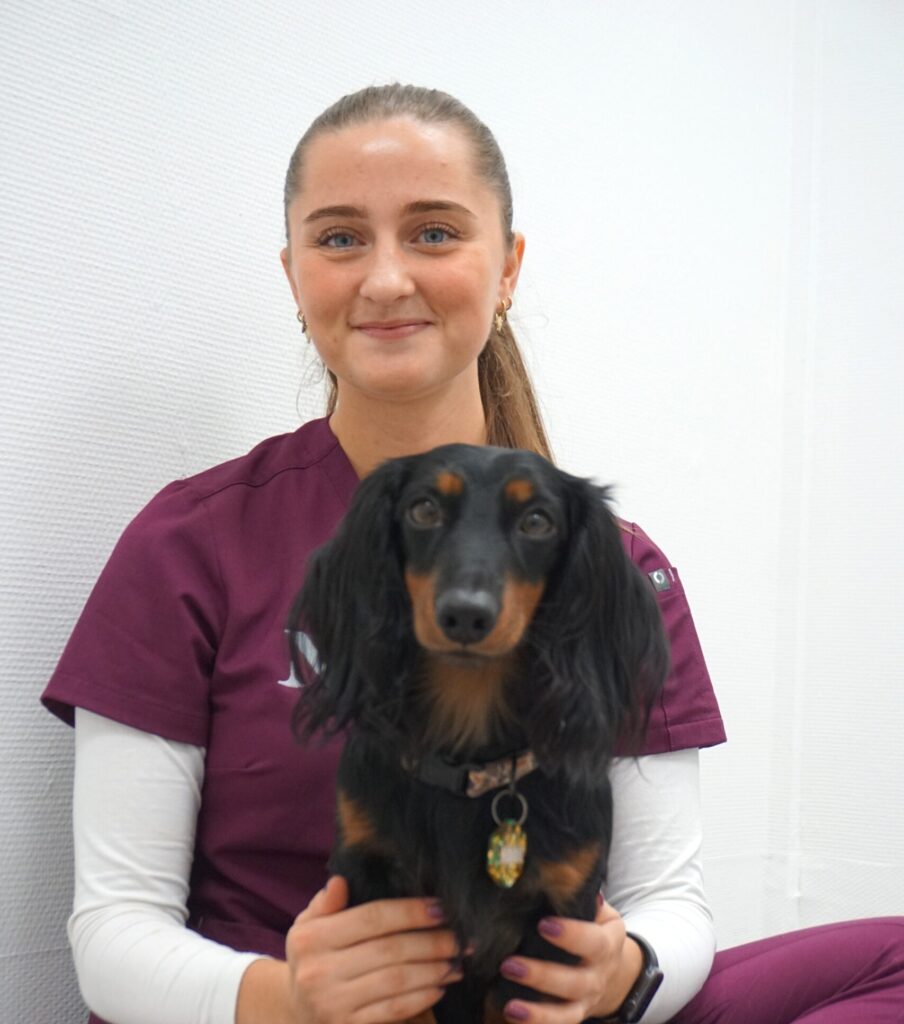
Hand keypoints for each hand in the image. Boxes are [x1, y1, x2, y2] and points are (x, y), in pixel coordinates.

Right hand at [285, 876, 464, 1022]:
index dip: (410, 911)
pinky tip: (439, 986)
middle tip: (460, 937)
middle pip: (390, 950)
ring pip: (397, 981)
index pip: (372, 917)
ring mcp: (332, 1003)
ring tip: (456, 961)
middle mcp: (319, 971)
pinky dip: (421, 997)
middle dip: (432, 942)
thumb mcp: (308, 925)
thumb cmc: (312, 958)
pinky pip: (393, 1010)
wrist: (294, 1012)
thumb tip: (341, 881)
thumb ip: (326, 903)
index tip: (441, 908)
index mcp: (312, 937)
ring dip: (434, 970)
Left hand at [497, 897, 643, 1022]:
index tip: (543, 924)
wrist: (612, 968)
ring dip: (538, 1011)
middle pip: (575, 981)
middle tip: (510, 964)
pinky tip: (513, 1015)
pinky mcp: (575, 1016)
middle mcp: (599, 975)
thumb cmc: (594, 926)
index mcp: (608, 942)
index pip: (593, 941)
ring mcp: (587, 1000)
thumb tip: (559, 876)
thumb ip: (580, 898)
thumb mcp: (596, 910)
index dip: (571, 935)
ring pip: (566, 1012)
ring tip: (510, 1004)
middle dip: (542, 975)